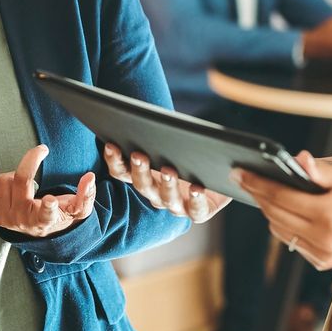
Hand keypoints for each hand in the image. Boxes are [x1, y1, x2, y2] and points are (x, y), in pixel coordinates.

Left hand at [0, 145, 96, 236]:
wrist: (37, 229)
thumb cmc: (59, 214)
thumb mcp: (78, 209)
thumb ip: (87, 195)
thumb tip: (89, 177)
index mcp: (46, 221)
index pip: (47, 214)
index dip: (49, 206)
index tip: (51, 200)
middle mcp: (24, 222)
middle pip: (21, 179)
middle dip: (31, 161)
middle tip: (40, 153)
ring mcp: (5, 219)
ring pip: (4, 178)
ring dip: (15, 175)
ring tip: (26, 185)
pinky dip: (4, 181)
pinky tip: (13, 190)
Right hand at [103, 143, 230, 221]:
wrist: (221, 172)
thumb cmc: (192, 153)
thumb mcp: (177, 141)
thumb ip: (163, 132)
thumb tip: (146, 119)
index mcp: (145, 177)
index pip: (123, 172)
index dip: (114, 160)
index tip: (111, 145)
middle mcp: (157, 194)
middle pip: (142, 185)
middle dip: (139, 170)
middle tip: (139, 155)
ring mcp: (177, 205)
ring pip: (166, 199)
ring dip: (166, 185)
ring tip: (169, 170)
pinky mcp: (199, 211)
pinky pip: (195, 210)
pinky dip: (195, 199)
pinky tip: (197, 188)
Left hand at [233, 153, 331, 268]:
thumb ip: (320, 171)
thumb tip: (297, 159)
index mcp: (329, 215)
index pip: (281, 197)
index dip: (257, 183)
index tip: (240, 172)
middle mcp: (323, 239)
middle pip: (275, 214)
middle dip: (257, 195)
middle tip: (243, 178)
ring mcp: (322, 254)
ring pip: (280, 230)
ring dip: (268, 211)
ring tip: (261, 191)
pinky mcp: (323, 262)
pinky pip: (293, 242)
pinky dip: (284, 225)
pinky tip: (283, 210)